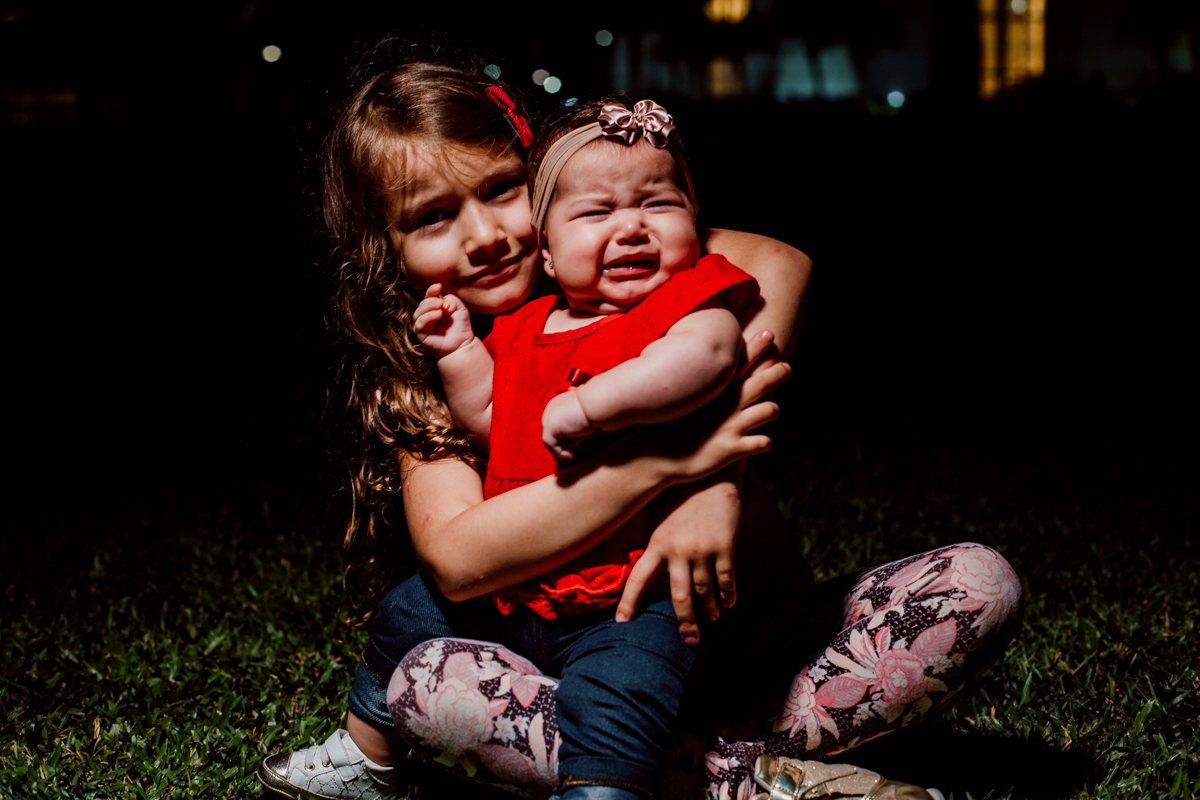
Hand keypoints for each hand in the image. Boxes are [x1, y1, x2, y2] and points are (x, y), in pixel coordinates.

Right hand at [413, 284, 473, 357]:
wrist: (462, 344)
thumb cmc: (461, 326)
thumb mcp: (460, 309)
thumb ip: (452, 300)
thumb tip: (442, 302)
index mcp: (435, 306)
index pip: (430, 296)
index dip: (432, 290)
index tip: (438, 287)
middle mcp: (427, 314)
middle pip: (423, 303)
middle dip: (432, 301)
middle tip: (442, 303)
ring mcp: (423, 323)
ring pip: (419, 312)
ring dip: (429, 307)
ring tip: (441, 308)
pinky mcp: (421, 333)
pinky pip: (420, 323)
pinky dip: (428, 317)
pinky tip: (437, 315)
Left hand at [542, 391, 595, 459]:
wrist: (596, 403)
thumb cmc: (594, 408)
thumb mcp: (581, 415)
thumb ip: (573, 423)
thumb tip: (575, 437)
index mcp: (557, 405)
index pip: (557, 426)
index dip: (567, 435)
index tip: (581, 438)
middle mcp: (549, 411)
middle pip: (552, 434)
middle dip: (566, 440)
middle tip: (582, 439)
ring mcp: (547, 419)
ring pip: (551, 441)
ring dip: (565, 446)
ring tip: (579, 441)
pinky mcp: (550, 428)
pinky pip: (551, 446)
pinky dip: (560, 453)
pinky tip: (571, 454)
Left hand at [616, 476, 740, 643]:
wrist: (711, 473)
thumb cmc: (684, 495)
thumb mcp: (663, 518)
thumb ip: (660, 545)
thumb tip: (656, 572)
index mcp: (657, 543)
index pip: (638, 578)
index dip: (629, 602)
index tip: (622, 623)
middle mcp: (678, 550)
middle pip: (680, 596)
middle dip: (686, 622)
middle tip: (689, 641)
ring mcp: (702, 549)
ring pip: (705, 591)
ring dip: (710, 609)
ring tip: (713, 618)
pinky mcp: (724, 546)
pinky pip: (727, 578)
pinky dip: (729, 594)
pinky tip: (729, 603)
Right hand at [649, 330, 787, 481]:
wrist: (650, 459)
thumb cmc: (657, 429)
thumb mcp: (672, 402)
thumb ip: (687, 388)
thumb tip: (688, 375)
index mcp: (711, 391)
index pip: (738, 362)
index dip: (756, 346)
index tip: (769, 333)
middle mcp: (725, 405)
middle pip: (761, 382)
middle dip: (776, 372)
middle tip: (787, 367)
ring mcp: (731, 427)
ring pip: (769, 410)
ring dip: (771, 410)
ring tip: (770, 410)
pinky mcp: (733, 450)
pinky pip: (762, 443)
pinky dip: (762, 442)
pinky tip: (759, 442)